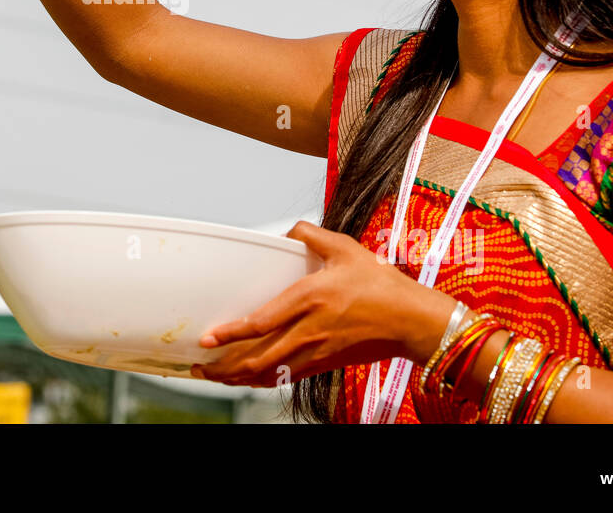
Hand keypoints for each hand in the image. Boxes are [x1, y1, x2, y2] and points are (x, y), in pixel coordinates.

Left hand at [189, 221, 450, 386]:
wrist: (412, 321)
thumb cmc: (382, 286)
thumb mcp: (346, 248)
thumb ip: (312, 235)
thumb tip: (288, 232)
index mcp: (310, 298)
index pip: (261, 322)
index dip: (230, 334)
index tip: (208, 338)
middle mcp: (308, 330)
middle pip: (257, 358)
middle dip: (223, 367)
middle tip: (200, 366)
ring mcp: (316, 351)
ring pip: (268, 373)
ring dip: (238, 378)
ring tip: (215, 377)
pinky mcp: (324, 364)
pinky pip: (286, 378)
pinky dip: (262, 381)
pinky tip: (249, 379)